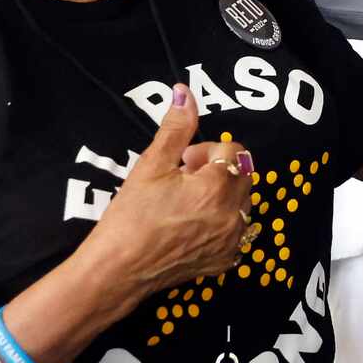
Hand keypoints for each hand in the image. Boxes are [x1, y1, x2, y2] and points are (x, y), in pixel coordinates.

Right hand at [73, 85, 257, 305]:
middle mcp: (233, 215)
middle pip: (244, 175)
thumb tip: (185, 92)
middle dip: (219, 170)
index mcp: (218, 186)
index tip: (183, 161)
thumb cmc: (130, 216)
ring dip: (222, 195)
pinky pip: (236, 231)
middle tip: (184, 178)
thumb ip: (175, 128)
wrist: (118, 270)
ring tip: (186, 202)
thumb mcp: (151, 165)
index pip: (235, 150)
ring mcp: (232, 241)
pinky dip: (221, 222)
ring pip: (242, 203)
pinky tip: (191, 225)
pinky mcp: (225, 260)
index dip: (208, 150)